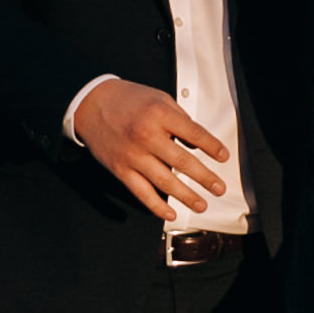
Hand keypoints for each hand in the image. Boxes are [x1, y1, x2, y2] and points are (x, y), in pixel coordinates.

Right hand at [72, 78, 229, 220]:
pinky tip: (171, 214)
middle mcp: (146, 136)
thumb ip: (179, 118)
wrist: (90, 103)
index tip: (223, 157)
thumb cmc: (126, 99)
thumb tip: (197, 142)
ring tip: (201, 204)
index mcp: (159, 115)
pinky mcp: (120, 169)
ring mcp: (133, 155)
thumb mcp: (158, 98)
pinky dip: (157, 206)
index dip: (212, 147)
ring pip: (165, 182)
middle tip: (219, 188)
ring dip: (186, 196)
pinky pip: (141, 192)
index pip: (194, 134)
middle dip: (205, 178)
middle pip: (183, 162)